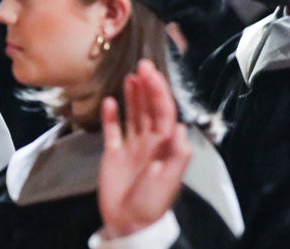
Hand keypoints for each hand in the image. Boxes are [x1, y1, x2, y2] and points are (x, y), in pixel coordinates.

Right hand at [98, 60, 191, 239]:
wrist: (128, 223)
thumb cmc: (151, 204)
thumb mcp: (169, 181)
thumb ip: (177, 155)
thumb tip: (181, 127)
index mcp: (165, 146)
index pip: (164, 112)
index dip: (159, 92)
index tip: (151, 73)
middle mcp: (150, 142)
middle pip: (150, 109)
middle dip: (148, 87)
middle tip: (142, 65)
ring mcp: (132, 147)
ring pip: (133, 115)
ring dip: (133, 96)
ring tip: (130, 76)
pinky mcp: (114, 154)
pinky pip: (113, 130)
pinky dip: (111, 116)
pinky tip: (108, 101)